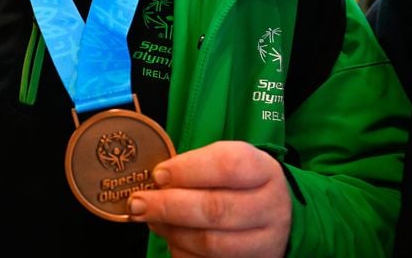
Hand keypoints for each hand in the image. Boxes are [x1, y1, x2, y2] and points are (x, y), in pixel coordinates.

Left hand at [127, 141, 290, 257]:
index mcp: (263, 170)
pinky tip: (169, 236)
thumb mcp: (225, 161)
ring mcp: (265, 242)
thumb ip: (193, 167)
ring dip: (171, 231)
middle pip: (216, 209)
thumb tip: (154, 183)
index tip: (158, 174)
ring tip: (150, 218)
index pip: (227, 166)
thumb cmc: (237, 182)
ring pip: (211, 243)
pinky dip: (181, 250)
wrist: (273, 213)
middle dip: (169, 207)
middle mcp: (270, 207)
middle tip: (138, 203)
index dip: (187, 170)